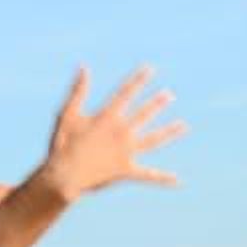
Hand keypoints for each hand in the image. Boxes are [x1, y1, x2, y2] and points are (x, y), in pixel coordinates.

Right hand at [38, 67, 184, 200]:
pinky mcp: (126, 171)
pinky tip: (176, 179)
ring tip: (183, 126)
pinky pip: (148, 175)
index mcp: (107, 118)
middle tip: (170, 94)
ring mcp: (126, 152)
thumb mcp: (67, 115)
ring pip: (153, 140)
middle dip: (157, 103)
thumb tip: (84, 67)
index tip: (149, 69)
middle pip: (144, 114)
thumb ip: (78, 91)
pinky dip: (162, 178)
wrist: (64, 177)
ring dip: (169, 132)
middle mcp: (121, 133)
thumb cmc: (62, 144)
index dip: (138, 80)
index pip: (126, 93)